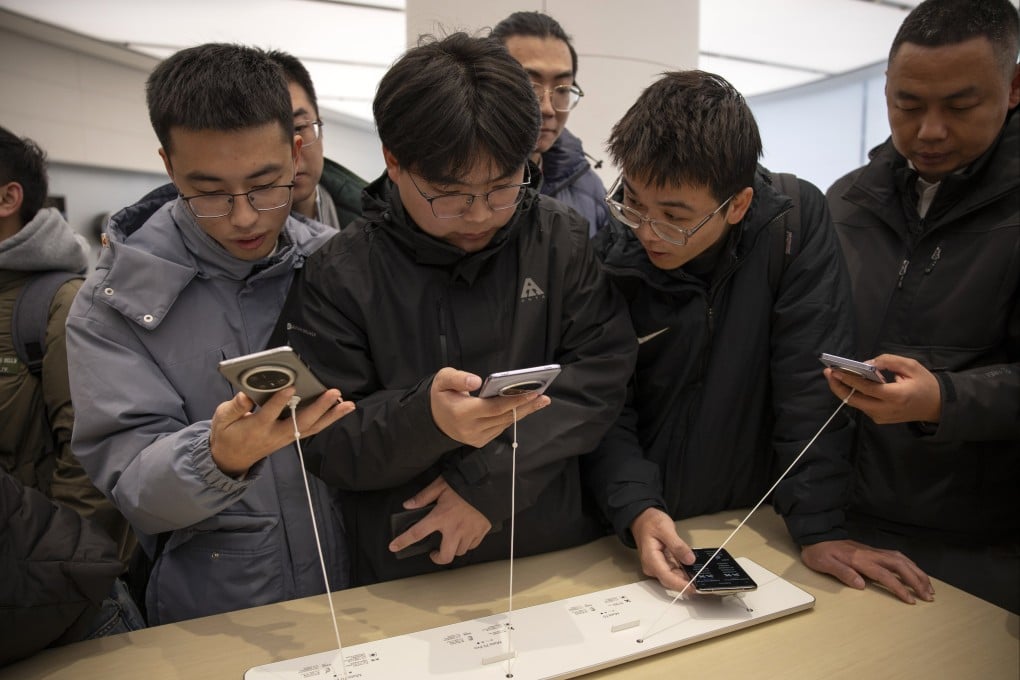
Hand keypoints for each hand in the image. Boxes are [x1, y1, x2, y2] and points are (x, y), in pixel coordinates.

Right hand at [209, 387, 353, 475]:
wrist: (231, 459)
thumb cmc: (227, 434)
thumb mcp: (222, 419)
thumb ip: (235, 407)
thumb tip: (245, 395)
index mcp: (256, 427)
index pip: (270, 413)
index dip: (280, 400)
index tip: (291, 387)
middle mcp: (275, 434)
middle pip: (300, 422)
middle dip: (319, 407)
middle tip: (333, 393)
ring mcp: (285, 438)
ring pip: (312, 427)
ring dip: (331, 416)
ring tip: (348, 404)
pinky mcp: (291, 438)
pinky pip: (312, 429)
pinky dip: (328, 419)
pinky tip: (341, 410)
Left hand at [389, 476, 491, 564]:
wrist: (490, 483)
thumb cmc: (464, 483)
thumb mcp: (440, 485)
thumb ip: (423, 496)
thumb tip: (408, 505)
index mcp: (441, 516)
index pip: (417, 533)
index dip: (403, 541)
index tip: (394, 547)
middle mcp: (455, 528)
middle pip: (445, 556)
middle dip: (438, 558)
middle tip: (435, 553)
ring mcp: (469, 532)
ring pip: (459, 551)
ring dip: (453, 549)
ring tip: (451, 540)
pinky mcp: (481, 531)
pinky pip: (472, 545)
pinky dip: (466, 544)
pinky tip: (464, 535)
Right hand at [430, 367, 549, 447]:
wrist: (434, 419)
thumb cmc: (441, 395)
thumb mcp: (442, 380)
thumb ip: (458, 378)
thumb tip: (477, 381)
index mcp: (461, 413)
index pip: (493, 408)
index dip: (514, 401)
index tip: (532, 392)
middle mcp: (470, 429)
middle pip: (504, 417)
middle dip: (526, 406)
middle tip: (544, 397)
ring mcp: (476, 438)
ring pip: (504, 423)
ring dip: (523, 412)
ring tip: (540, 400)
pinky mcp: (480, 441)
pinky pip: (500, 428)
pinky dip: (512, 417)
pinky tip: (524, 407)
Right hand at [631, 508, 695, 590]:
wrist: (643, 518)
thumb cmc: (651, 522)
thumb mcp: (666, 529)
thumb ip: (678, 545)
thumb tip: (690, 560)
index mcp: (651, 559)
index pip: (666, 577)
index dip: (681, 585)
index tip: (694, 588)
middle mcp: (652, 566)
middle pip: (671, 580)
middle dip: (687, 582)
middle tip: (703, 580)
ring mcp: (657, 566)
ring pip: (674, 577)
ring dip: (687, 577)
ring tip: (701, 574)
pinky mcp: (662, 564)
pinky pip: (674, 571)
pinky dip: (684, 571)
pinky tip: (694, 569)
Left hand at [801, 539, 933, 603]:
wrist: (816, 535)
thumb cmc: (819, 552)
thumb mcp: (824, 564)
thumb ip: (842, 573)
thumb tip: (861, 584)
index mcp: (859, 559)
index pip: (884, 575)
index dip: (899, 588)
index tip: (911, 600)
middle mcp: (870, 554)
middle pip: (900, 565)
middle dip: (917, 580)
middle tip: (928, 595)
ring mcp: (873, 551)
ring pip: (901, 559)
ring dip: (917, 572)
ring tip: (928, 586)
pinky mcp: (873, 551)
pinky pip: (897, 557)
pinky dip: (910, 565)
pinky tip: (915, 572)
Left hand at [824, 353, 941, 424]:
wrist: (936, 406)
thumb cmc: (925, 384)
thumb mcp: (911, 366)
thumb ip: (888, 361)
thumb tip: (867, 364)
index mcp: (896, 396)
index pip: (866, 388)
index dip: (849, 379)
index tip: (835, 370)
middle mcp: (886, 410)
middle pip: (855, 400)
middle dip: (838, 386)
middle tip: (828, 372)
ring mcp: (882, 418)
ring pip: (857, 404)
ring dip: (845, 390)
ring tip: (835, 375)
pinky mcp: (880, 420)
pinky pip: (863, 406)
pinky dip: (855, 394)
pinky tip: (851, 383)